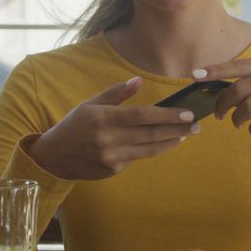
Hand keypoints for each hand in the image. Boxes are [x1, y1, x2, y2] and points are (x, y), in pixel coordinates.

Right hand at [28, 77, 198, 179]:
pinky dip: (152, 149)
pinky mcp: (112, 170)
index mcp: (102, 118)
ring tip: (185, 134)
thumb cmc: (74, 126)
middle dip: (177, 129)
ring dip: (171, 142)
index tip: (187, 113)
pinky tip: (164, 143)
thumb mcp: (90, 104)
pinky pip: (137, 158)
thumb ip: (116, 93)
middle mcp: (107, 139)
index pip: (142, 116)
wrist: (54, 156)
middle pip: (151, 134)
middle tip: (196, 125)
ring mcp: (111, 157)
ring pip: (149, 149)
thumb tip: (138, 81)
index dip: (167, 115)